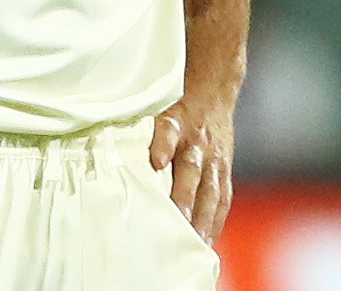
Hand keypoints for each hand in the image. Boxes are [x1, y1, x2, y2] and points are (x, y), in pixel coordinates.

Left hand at [150, 96, 234, 244]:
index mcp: (177, 123)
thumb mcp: (157, 112)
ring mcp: (215, 159)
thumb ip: (142, 134)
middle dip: (185, 199)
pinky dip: (215, 222)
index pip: (168, 132)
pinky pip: (222, 200)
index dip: (163, 145)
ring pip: (211, 191)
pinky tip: (206, 242)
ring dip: (203, 218)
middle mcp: (198, 142)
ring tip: (194, 244)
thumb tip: (115, 154)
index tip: (157, 161)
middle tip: (177, 223)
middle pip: (192, 170)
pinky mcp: (225, 172)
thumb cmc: (178, 112)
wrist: (213, 96)